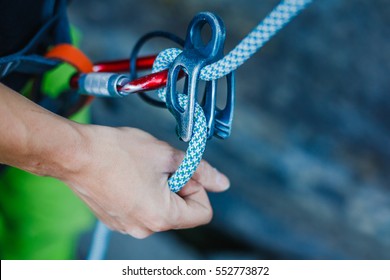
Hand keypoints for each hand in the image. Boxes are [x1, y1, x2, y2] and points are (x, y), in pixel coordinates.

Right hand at [62, 125, 229, 237]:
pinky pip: (142, 210)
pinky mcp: (115, 220)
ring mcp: (128, 227)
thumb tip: (223, 183)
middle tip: (159, 165)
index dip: (198, 187)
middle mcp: (145, 229)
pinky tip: (128, 175)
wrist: (74, 154)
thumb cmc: (118, 151)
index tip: (182, 170)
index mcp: (162, 216)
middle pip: (181, 211)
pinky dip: (143, 193)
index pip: (203, 212)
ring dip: (160, 189)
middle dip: (177, 186)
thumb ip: (200, 171)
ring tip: (140, 169)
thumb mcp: (166, 155)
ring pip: (161, 209)